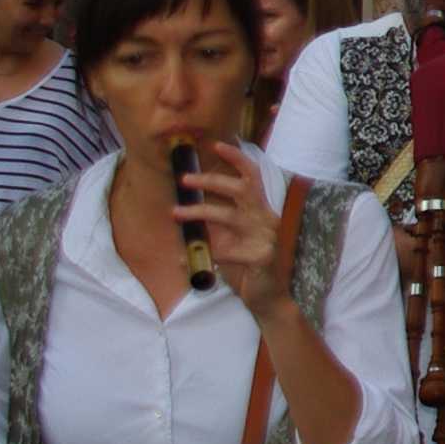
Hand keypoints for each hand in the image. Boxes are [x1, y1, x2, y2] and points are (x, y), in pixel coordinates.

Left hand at [183, 144, 291, 311]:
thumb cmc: (248, 266)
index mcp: (261, 210)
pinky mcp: (261, 256)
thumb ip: (217, 224)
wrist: (269, 299)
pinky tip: (183, 260)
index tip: (216, 145)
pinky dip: (203, 253)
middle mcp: (266, 218)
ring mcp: (266, 236)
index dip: (236, 159)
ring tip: (175, 213)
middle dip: (210, 181)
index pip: (253, 176)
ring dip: (198, 213)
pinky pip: (225, 251)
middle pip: (240, 189)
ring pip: (228, 216)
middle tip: (184, 180)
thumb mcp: (232, 240)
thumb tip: (186, 209)